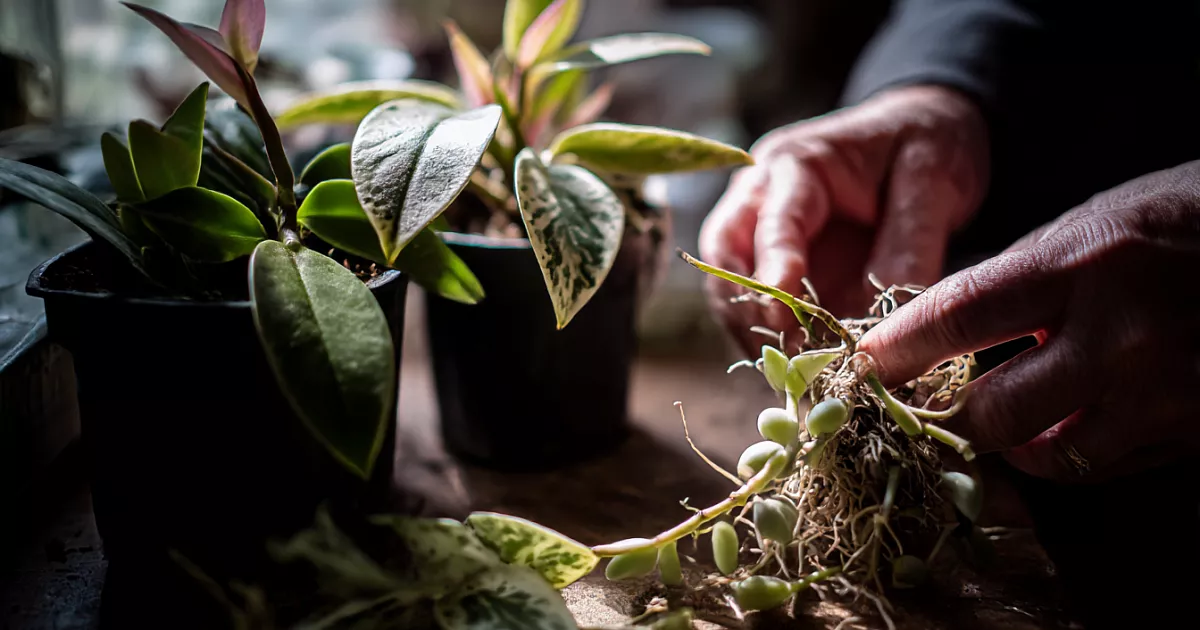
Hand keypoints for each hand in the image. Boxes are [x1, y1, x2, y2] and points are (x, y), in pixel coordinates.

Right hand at [699, 85, 989, 354]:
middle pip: (724, 259)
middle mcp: (763, 196)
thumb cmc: (927, 141)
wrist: (925, 129)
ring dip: (755, 334)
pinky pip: (759, 307)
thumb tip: (887, 323)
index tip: (785, 323)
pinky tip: (802, 371)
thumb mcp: (934, 180)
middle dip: (747, 313)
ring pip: (730, 289)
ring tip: (793, 378)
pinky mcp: (777, 265)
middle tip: (782, 361)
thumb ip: (910, 245)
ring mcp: (763, 232)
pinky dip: (774, 340)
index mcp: (798, 164)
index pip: (771, 224)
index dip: (774, 275)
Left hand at [860, 162, 1199, 481]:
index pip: (959, 316)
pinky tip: (1073, 420)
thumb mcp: (1093, 223)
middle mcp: (1120, 333)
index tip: (862, 367)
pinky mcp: (1196, 427)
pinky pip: (1109, 463)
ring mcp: (1165, 389)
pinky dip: (1075, 450)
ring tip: (1013, 414)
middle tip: (937, 402)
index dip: (898, 351)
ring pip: (1052, 455)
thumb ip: (1019, 275)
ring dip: (1018, 443)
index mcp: (1082, 263)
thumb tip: (941, 321)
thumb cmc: (1179, 219)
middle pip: (996, 411)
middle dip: (955, 414)